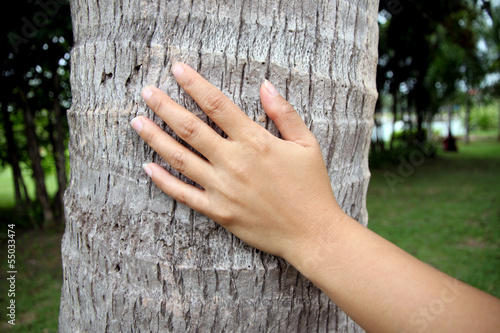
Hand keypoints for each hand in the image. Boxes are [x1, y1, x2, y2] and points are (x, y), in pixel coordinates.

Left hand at [131, 63, 344, 261]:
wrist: (311, 232)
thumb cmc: (311, 186)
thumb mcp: (307, 144)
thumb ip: (284, 113)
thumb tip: (265, 85)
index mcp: (255, 141)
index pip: (217, 105)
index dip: (195, 84)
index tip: (177, 69)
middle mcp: (234, 162)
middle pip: (191, 128)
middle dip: (165, 107)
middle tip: (146, 92)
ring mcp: (223, 188)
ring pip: (181, 158)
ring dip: (156, 138)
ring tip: (136, 122)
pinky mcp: (219, 211)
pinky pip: (184, 195)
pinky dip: (164, 181)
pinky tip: (147, 168)